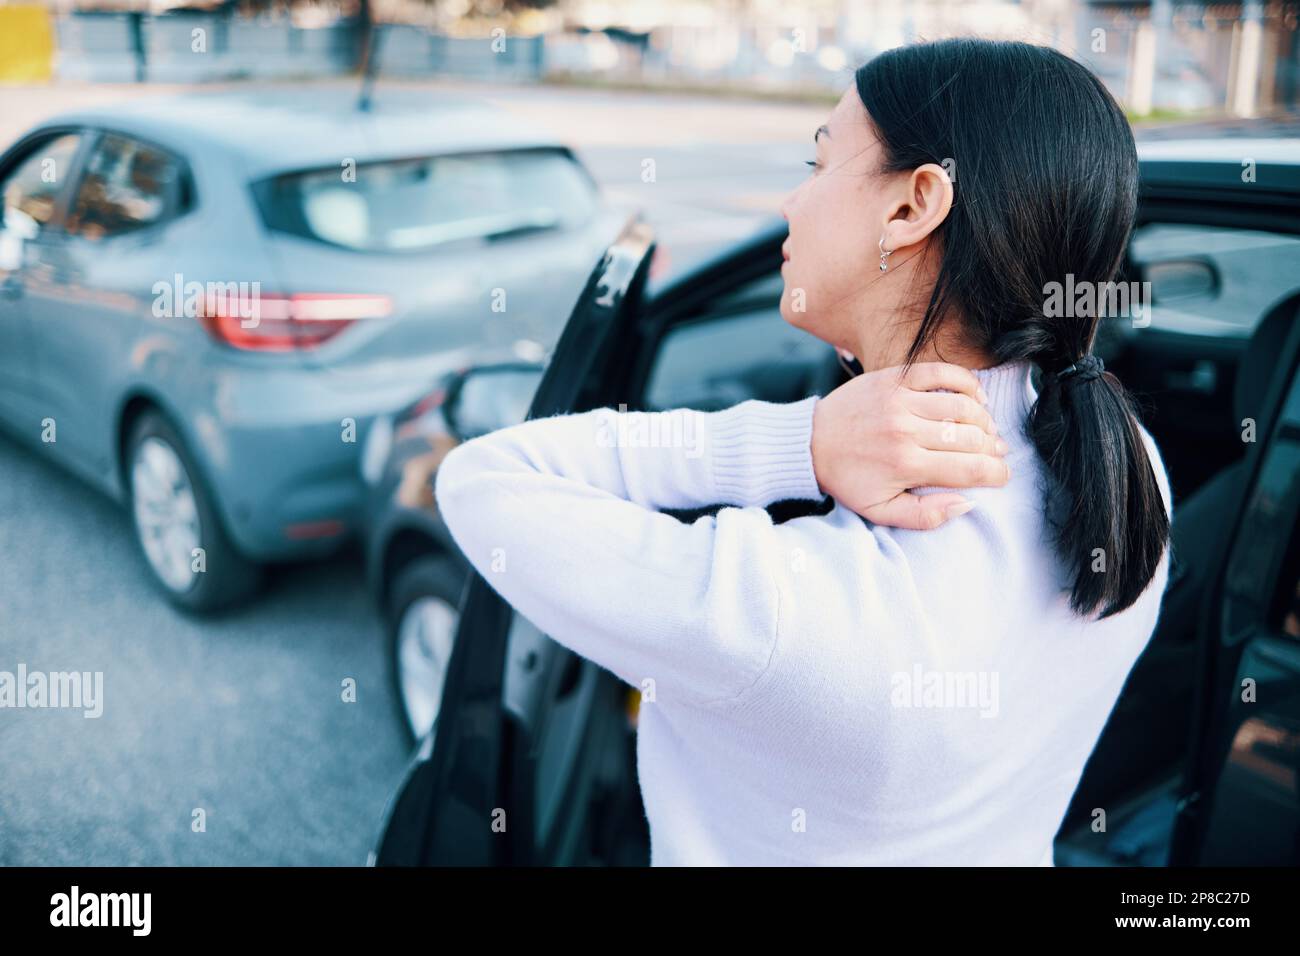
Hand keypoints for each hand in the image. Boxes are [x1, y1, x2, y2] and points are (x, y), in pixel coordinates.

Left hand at [811, 362, 1010, 529]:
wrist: (810, 443)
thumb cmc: (848, 479)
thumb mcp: (880, 510)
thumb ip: (925, 516)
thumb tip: (966, 503)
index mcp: (905, 465)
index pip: (969, 469)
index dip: (996, 473)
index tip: (1003, 474)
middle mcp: (906, 430)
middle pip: (971, 437)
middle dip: (993, 448)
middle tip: (997, 453)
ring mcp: (900, 400)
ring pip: (962, 405)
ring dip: (984, 419)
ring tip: (987, 430)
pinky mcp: (894, 378)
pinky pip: (941, 373)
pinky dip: (966, 382)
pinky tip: (975, 398)